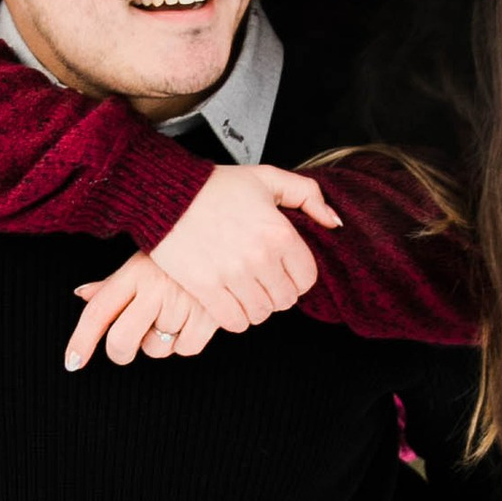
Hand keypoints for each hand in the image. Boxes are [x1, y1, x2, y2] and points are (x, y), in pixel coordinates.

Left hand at [65, 255, 222, 369]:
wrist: (229, 237)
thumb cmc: (179, 251)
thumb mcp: (143, 260)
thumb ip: (113, 284)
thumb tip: (81, 294)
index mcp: (134, 273)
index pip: (99, 311)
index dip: (81, 341)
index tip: (73, 362)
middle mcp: (154, 288)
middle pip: (122, 341)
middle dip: (120, 352)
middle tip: (126, 347)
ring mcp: (182, 302)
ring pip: (156, 348)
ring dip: (161, 341)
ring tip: (174, 314)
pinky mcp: (209, 316)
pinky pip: (186, 349)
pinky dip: (188, 341)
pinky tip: (194, 318)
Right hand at [145, 162, 340, 333]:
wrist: (167, 193)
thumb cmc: (216, 186)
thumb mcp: (267, 178)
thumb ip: (308, 195)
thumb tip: (334, 223)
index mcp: (280, 233)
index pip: (307, 278)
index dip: (297, 278)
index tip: (283, 270)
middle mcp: (260, 257)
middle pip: (285, 300)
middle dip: (277, 293)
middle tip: (262, 281)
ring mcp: (232, 275)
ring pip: (261, 314)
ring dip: (256, 307)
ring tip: (245, 291)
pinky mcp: (206, 288)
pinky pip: (234, 322)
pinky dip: (235, 318)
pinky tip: (230, 302)